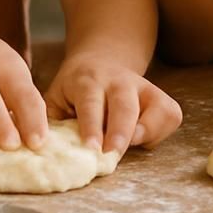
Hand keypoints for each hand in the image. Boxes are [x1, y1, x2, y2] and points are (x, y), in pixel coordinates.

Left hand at [45, 54, 182, 153]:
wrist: (101, 59)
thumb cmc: (74, 89)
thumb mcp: (55, 97)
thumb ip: (50, 121)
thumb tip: (42, 149)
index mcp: (87, 80)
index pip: (90, 102)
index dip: (91, 125)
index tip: (90, 147)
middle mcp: (118, 80)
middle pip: (125, 104)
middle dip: (121, 130)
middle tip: (114, 153)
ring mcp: (143, 86)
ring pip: (156, 106)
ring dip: (148, 130)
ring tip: (135, 146)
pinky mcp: (160, 95)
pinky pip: (170, 113)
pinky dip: (161, 131)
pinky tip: (142, 140)